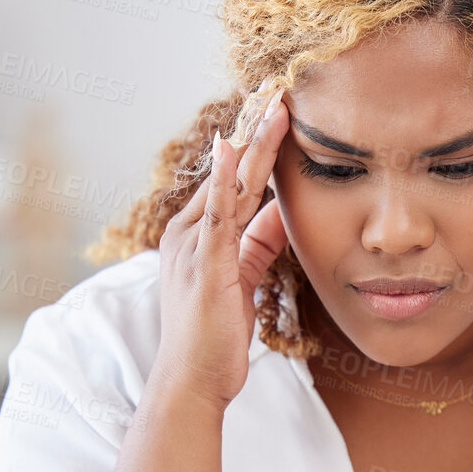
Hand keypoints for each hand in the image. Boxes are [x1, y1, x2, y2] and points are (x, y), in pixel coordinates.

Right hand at [155, 88, 292, 410]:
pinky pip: (216, 214)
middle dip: (254, 130)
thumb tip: (284, 208)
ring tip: (272, 104)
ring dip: (251, 142)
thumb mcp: (243, 279)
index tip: (275, 109)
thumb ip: (260, 242)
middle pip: (229, 171)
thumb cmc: (214, 338)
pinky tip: (231, 148)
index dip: (254, 144)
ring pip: (229, 184)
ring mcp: (194, 247)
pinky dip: (222, 179)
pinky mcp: (205, 264)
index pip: (230, 180)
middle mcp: (188, 233)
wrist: (192, 382)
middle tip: (277, 89)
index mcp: (196, 236)